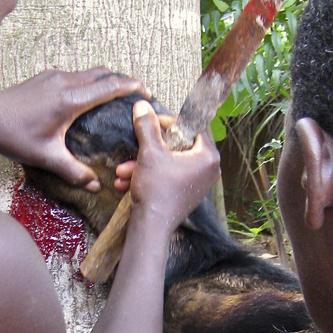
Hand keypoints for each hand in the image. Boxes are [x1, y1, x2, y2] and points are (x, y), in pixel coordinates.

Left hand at [0, 68, 149, 188]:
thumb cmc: (16, 137)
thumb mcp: (47, 157)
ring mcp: (54, 76)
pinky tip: (88, 99)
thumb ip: (74, 171)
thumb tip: (94, 186)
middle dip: (122, 81)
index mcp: (70, 99)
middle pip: (103, 73)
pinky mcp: (46, 77)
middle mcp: (65, 82)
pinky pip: (75, 75)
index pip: (109, 86)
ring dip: (105, 80)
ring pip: (89, 72)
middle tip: (135, 95)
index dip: (131, 86)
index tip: (146, 92)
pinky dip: (89, 82)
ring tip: (115, 97)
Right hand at [127, 101, 219, 234]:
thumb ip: (147, 126)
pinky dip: (148, 177)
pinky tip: (127, 182)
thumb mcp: (149, 152)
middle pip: (176, 147)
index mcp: (208, 156)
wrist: (151, 227)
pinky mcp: (186, 194)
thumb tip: (142, 105)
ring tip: (123, 172)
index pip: (191, 128)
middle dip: (148, 150)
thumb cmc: (156, 189)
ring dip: (142, 165)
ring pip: (167, 164)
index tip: (151, 123)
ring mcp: (198, 184)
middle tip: (134, 150)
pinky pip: (167, 177)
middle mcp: (209, 170)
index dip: (168, 123)